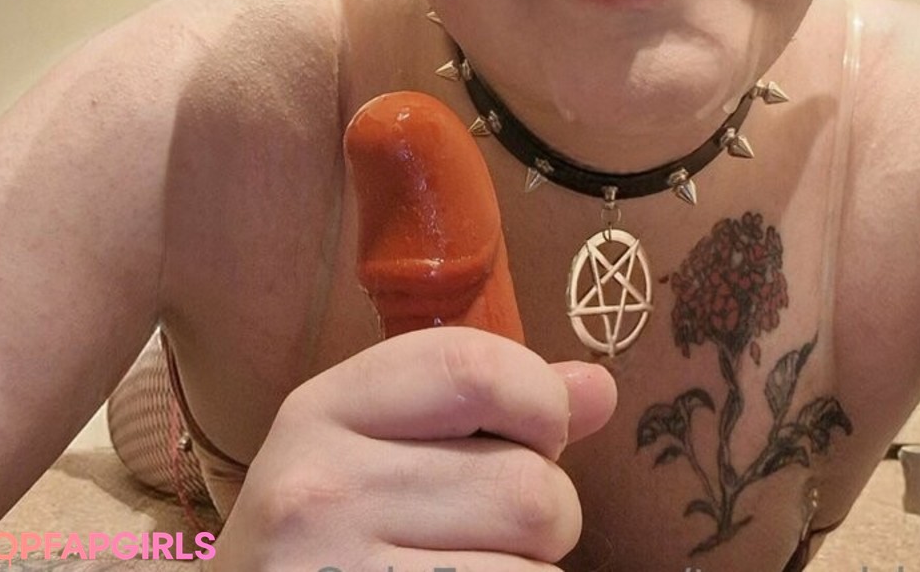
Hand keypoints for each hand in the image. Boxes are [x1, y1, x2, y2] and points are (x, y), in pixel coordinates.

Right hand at [210, 327, 616, 570]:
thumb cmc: (327, 536)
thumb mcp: (376, 449)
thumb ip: (489, 407)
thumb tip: (599, 388)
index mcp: (323, 408)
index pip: (473, 367)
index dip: (541, 401)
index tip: (541, 433)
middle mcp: (320, 489)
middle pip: (526, 486)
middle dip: (548, 517)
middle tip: (497, 531)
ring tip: (471, 570)